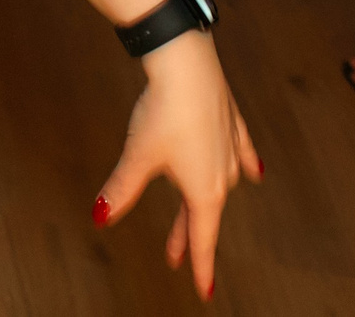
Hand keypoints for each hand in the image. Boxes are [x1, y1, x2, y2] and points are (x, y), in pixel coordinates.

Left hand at [96, 32, 261, 300]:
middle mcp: (224, 174)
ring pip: (219, 185)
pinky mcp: (231, 123)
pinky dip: (246, 166)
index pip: (201, 239)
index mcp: (204, 191)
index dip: (199, 266)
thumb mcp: (137, 157)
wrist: (187, 63)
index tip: (203, 291)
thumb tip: (100, 217)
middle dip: (188, 236)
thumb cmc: (164, 112)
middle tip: (175, 257)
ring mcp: (231, 148)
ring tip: (197, 217)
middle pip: (204, 213)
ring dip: (205, 203)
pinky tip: (254, 175)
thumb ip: (120, 191)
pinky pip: (243, 154)